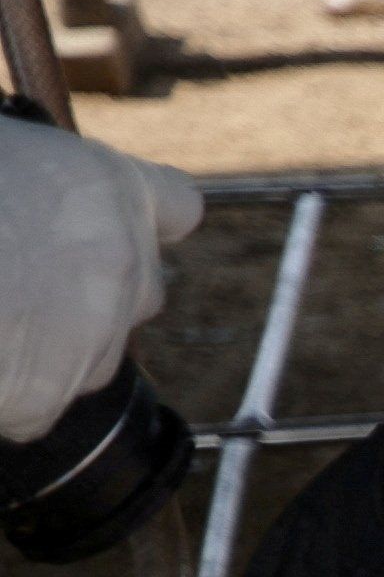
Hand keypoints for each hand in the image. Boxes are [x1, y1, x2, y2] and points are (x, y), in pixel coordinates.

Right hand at [0, 119, 200, 449]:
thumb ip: (26, 171)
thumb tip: (22, 185)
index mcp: (110, 188)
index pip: (176, 206)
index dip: (146, 218)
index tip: (113, 224)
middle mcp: (123, 265)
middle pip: (140, 288)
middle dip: (95, 289)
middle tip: (23, 278)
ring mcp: (94, 337)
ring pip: (95, 353)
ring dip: (52, 345)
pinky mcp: (47, 395)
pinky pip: (38, 405)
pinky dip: (10, 393)